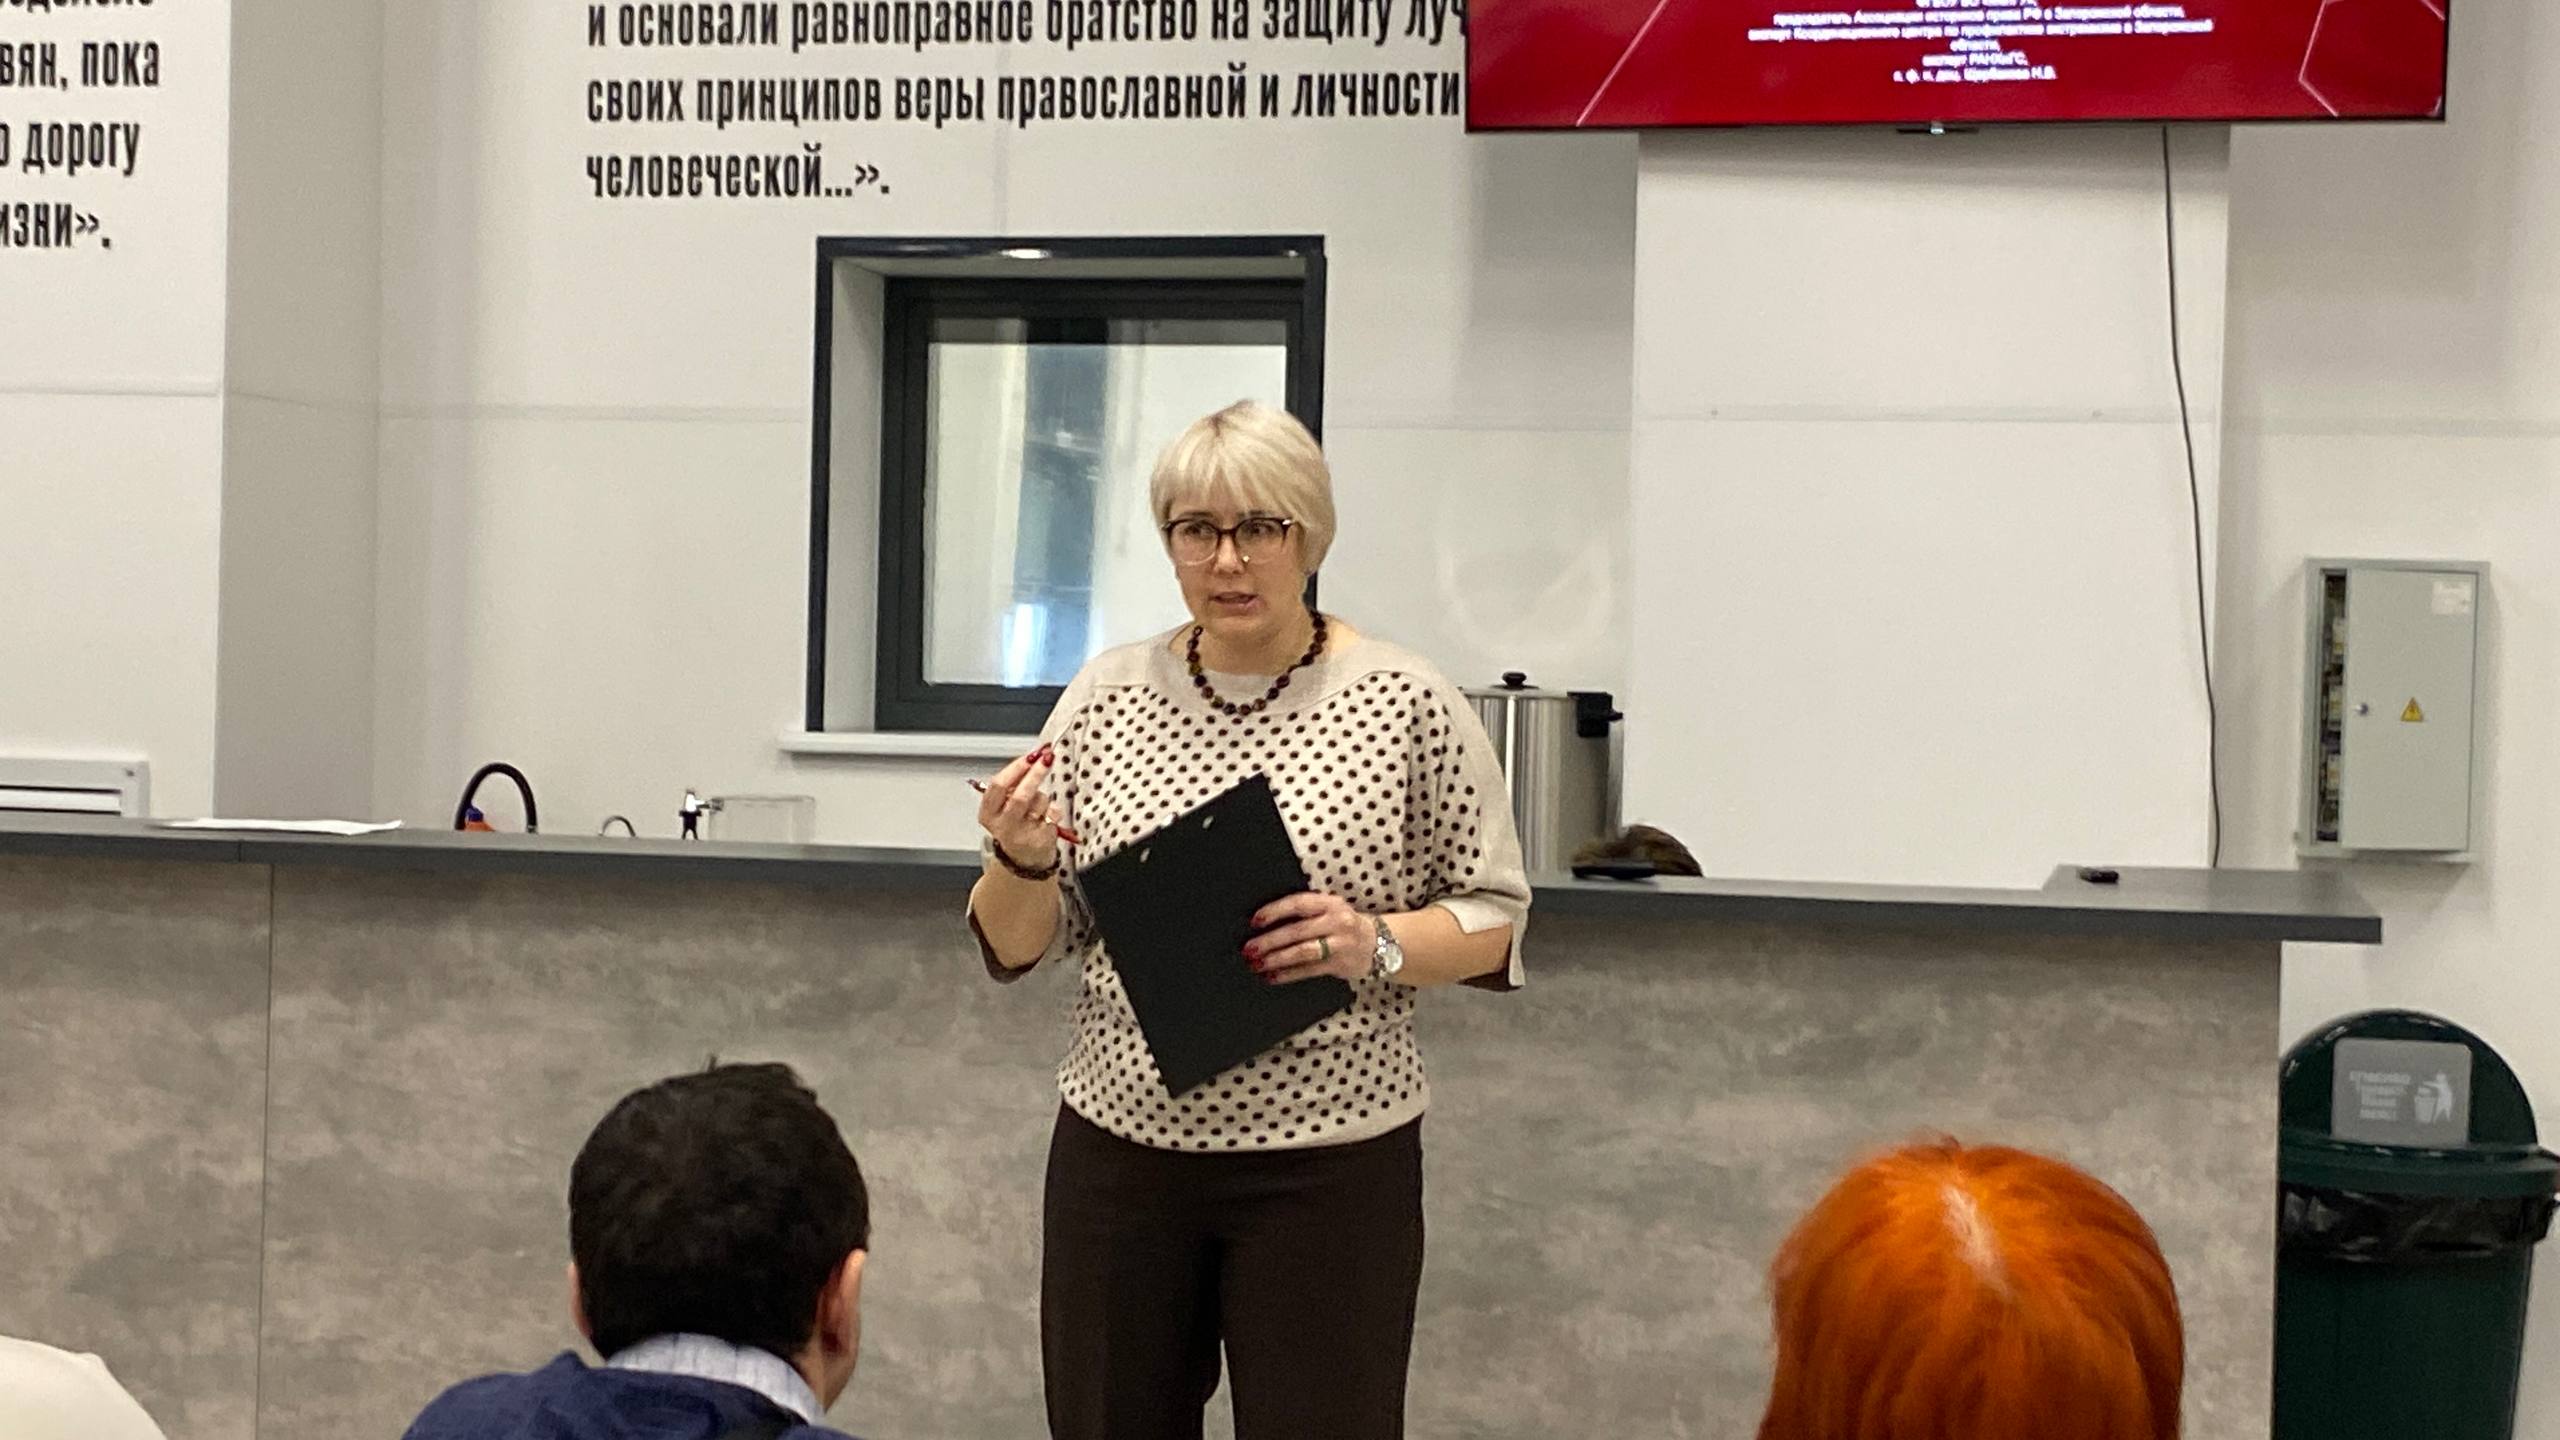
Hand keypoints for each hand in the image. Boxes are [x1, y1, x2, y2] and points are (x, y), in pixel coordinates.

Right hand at [977, 746, 1061, 872]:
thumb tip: (1031, 759)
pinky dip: (1053, 809)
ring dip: (1044, 796)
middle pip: (1020, 795)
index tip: (1030, 756)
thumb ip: (1010, 786)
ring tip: (1039, 805)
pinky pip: (1052, 813)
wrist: (1023, 860)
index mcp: (988, 814)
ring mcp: (1022, 834)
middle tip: (1047, 758)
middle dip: (1035, 773)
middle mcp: (1003, 825)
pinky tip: (1047, 816)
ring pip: (1039, 802)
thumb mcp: (1002, 808)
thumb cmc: (1014, 826)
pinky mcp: (1041, 839)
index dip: (1016, 768)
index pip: (998, 786)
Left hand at [1245, 892, 1377, 984]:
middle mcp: (1336, 921)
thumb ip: (1305, 912)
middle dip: (1269, 941)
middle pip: (1297, 931)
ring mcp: (1339, 944)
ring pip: (1302, 952)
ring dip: (1276, 959)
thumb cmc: (1343, 925)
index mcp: (1330, 903)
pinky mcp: (1339, 964)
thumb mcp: (1330, 909)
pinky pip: (1308, 971)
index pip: (1298, 904)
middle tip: (1248, 949)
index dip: (1275, 911)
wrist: (1379, 944)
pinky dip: (1287, 974)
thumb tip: (1265, 922)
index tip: (1255, 921)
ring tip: (1256, 964)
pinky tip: (1271, 977)